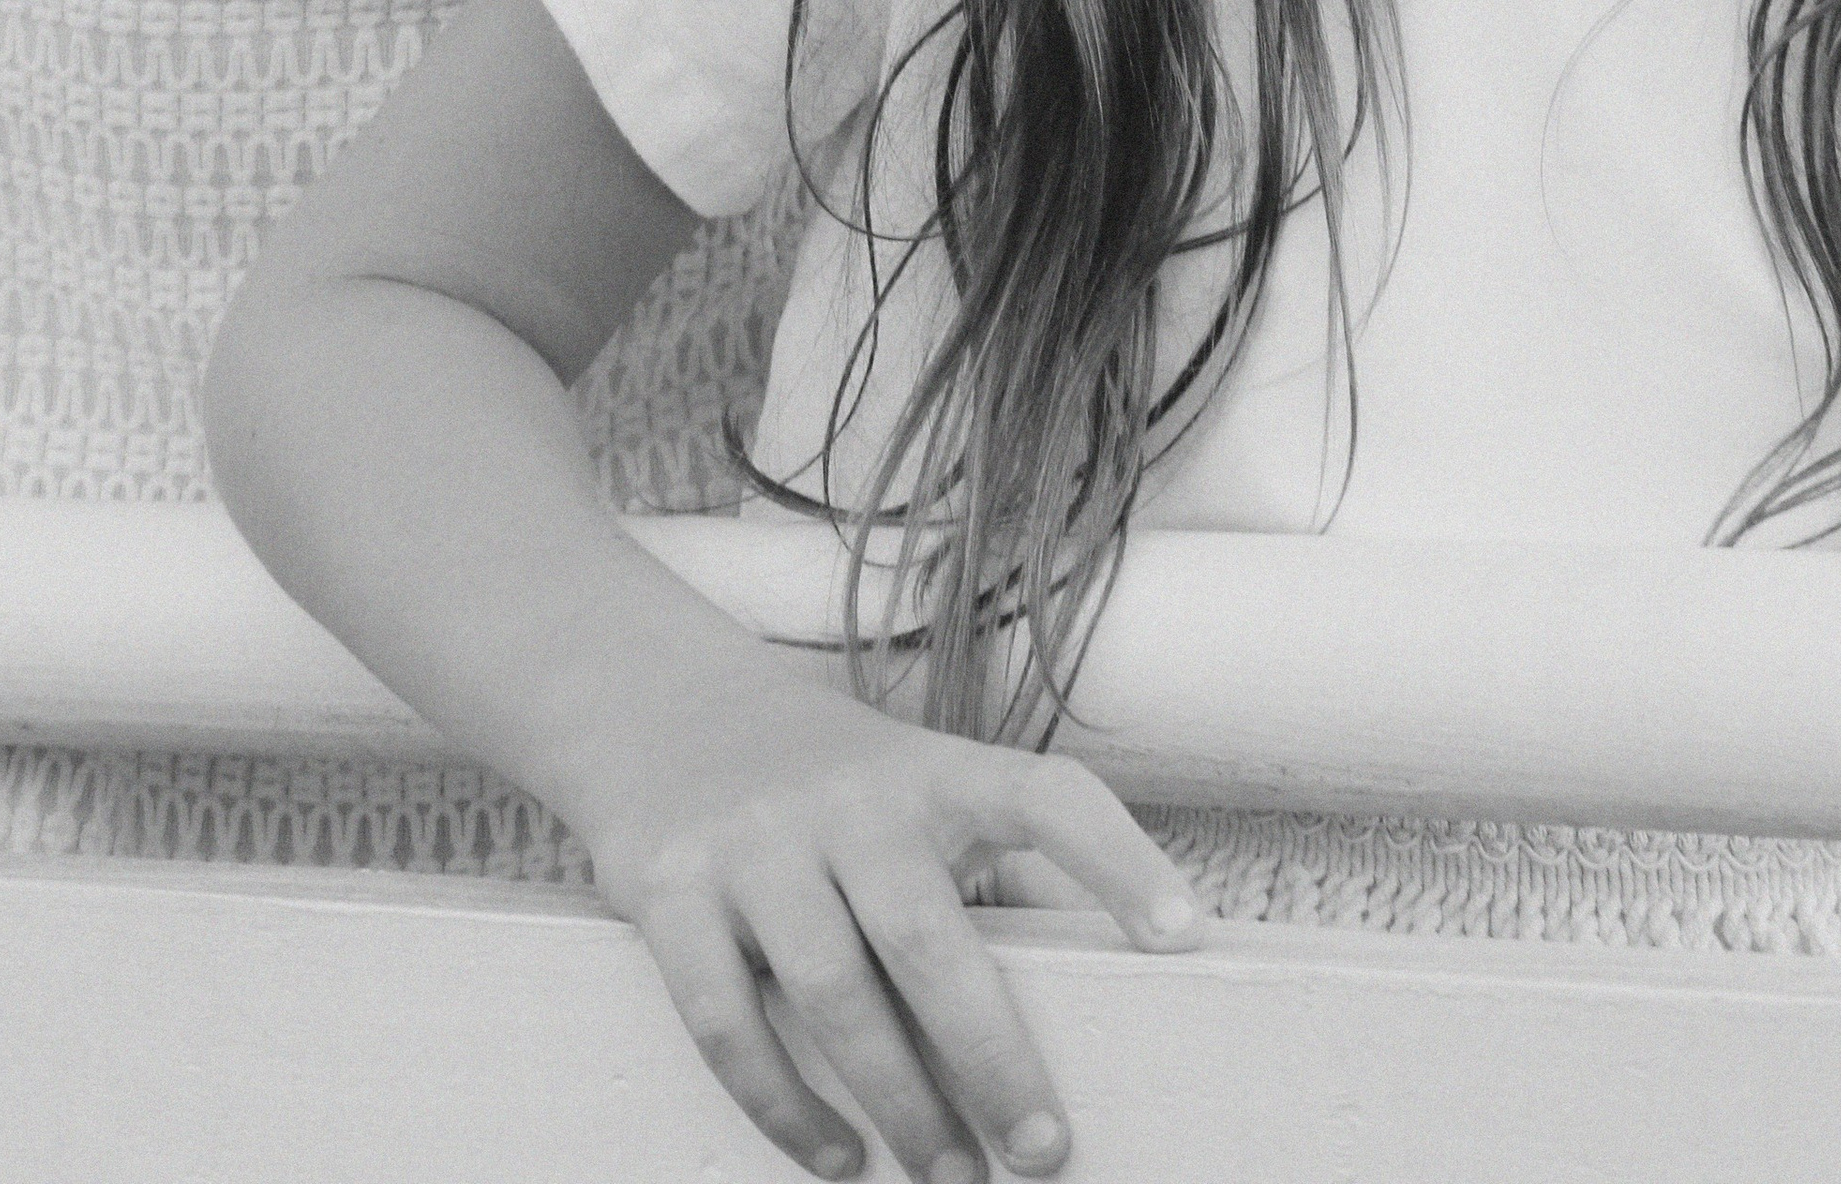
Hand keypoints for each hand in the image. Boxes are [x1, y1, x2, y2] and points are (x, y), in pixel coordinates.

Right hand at [586, 678, 1200, 1180]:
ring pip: (833, 993)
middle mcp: (848, 798)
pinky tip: (836, 1155)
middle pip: (930, 938)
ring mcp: (755, 842)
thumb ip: (976, 869)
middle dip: (992, 1058)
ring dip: (896, 1103)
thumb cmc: (826, 781)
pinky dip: (785, 1107)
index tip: (1182, 934)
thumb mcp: (909, 788)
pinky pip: (729, 1022)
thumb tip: (1078, 998)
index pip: (1045, 796)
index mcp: (932, 771)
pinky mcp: (670, 890)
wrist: (657, 702)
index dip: (1118, 858)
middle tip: (1040, 1152)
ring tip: (947, 1173)